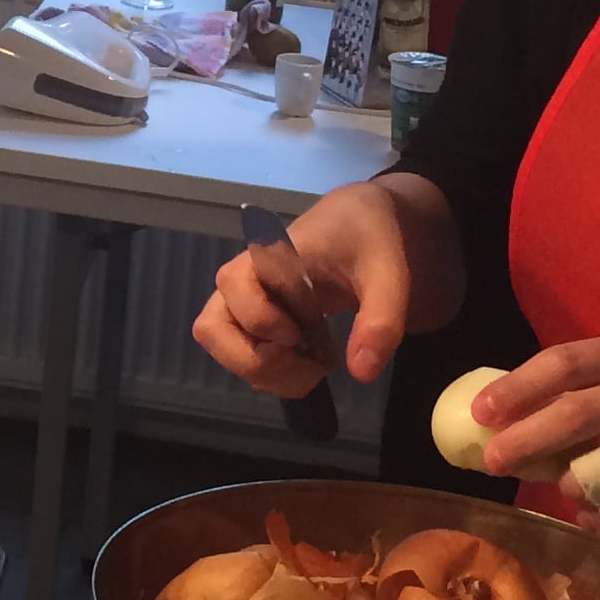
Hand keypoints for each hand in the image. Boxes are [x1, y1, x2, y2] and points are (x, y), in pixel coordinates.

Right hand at [194, 179, 414, 395]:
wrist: (360, 224)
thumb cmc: (368, 240)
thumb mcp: (389, 275)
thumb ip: (380, 320)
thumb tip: (360, 373)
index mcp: (272, 253)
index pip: (235, 285)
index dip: (262, 320)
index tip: (302, 333)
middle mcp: (244, 278)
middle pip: (211, 327)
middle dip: (255, 360)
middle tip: (306, 363)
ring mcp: (244, 302)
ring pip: (222, 348)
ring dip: (264, 373)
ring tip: (313, 368)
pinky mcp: (252, 321)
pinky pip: (241, 355)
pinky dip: (271, 374)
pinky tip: (308, 364)